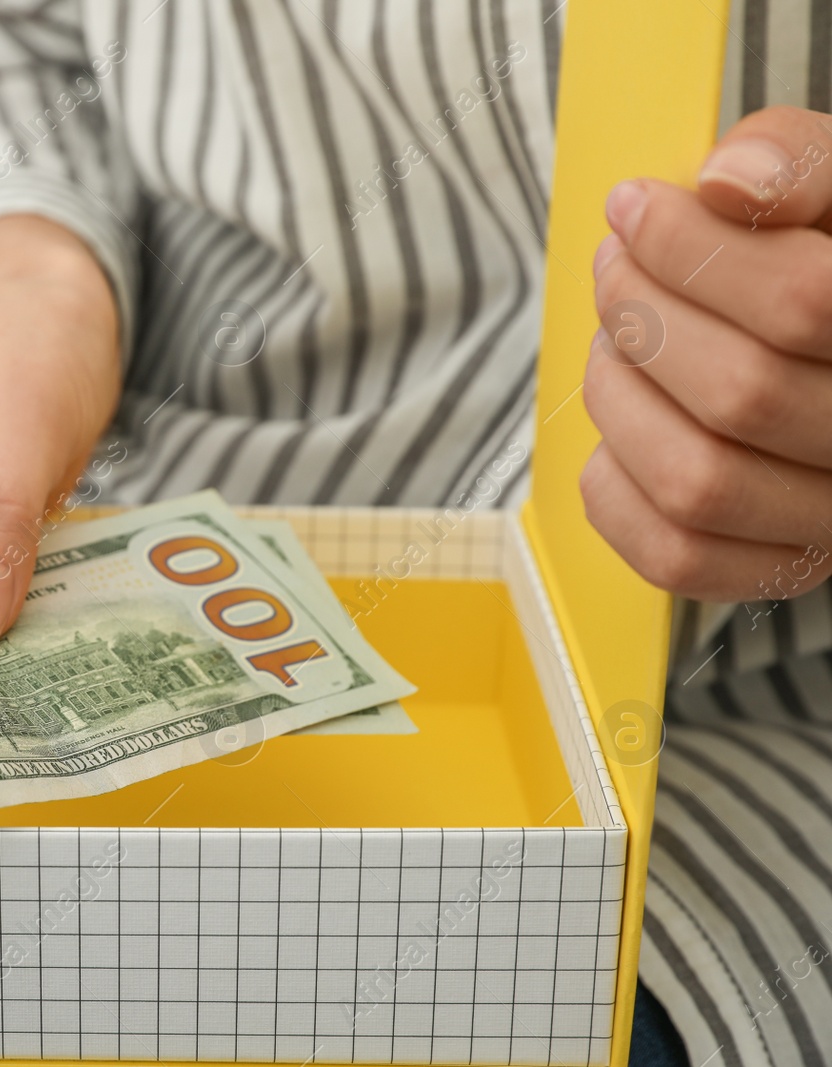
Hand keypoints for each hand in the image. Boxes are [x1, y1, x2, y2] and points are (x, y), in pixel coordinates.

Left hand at [583, 105, 831, 602]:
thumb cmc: (828, 256)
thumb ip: (799, 162)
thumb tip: (726, 185)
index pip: (804, 303)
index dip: (693, 250)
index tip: (633, 208)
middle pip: (741, 393)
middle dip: (644, 316)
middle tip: (613, 267)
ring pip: (699, 482)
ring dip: (621, 398)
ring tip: (614, 339)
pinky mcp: (786, 569)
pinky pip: (676, 557)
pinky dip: (614, 489)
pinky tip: (620, 424)